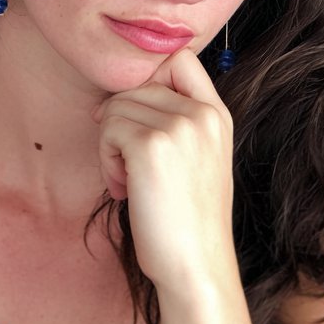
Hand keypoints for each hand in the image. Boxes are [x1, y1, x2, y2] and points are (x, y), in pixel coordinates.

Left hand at [92, 49, 237, 291]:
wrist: (196, 265)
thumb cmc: (187, 220)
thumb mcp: (196, 159)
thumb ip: (177, 121)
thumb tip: (120, 96)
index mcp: (217, 114)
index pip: (179, 58)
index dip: (149, 79)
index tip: (139, 118)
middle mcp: (202, 114)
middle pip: (136, 86)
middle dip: (121, 122)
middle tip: (127, 167)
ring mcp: (177, 127)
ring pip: (116, 107)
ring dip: (110, 145)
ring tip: (127, 182)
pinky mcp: (150, 146)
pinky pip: (107, 130)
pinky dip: (106, 160)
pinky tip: (123, 190)